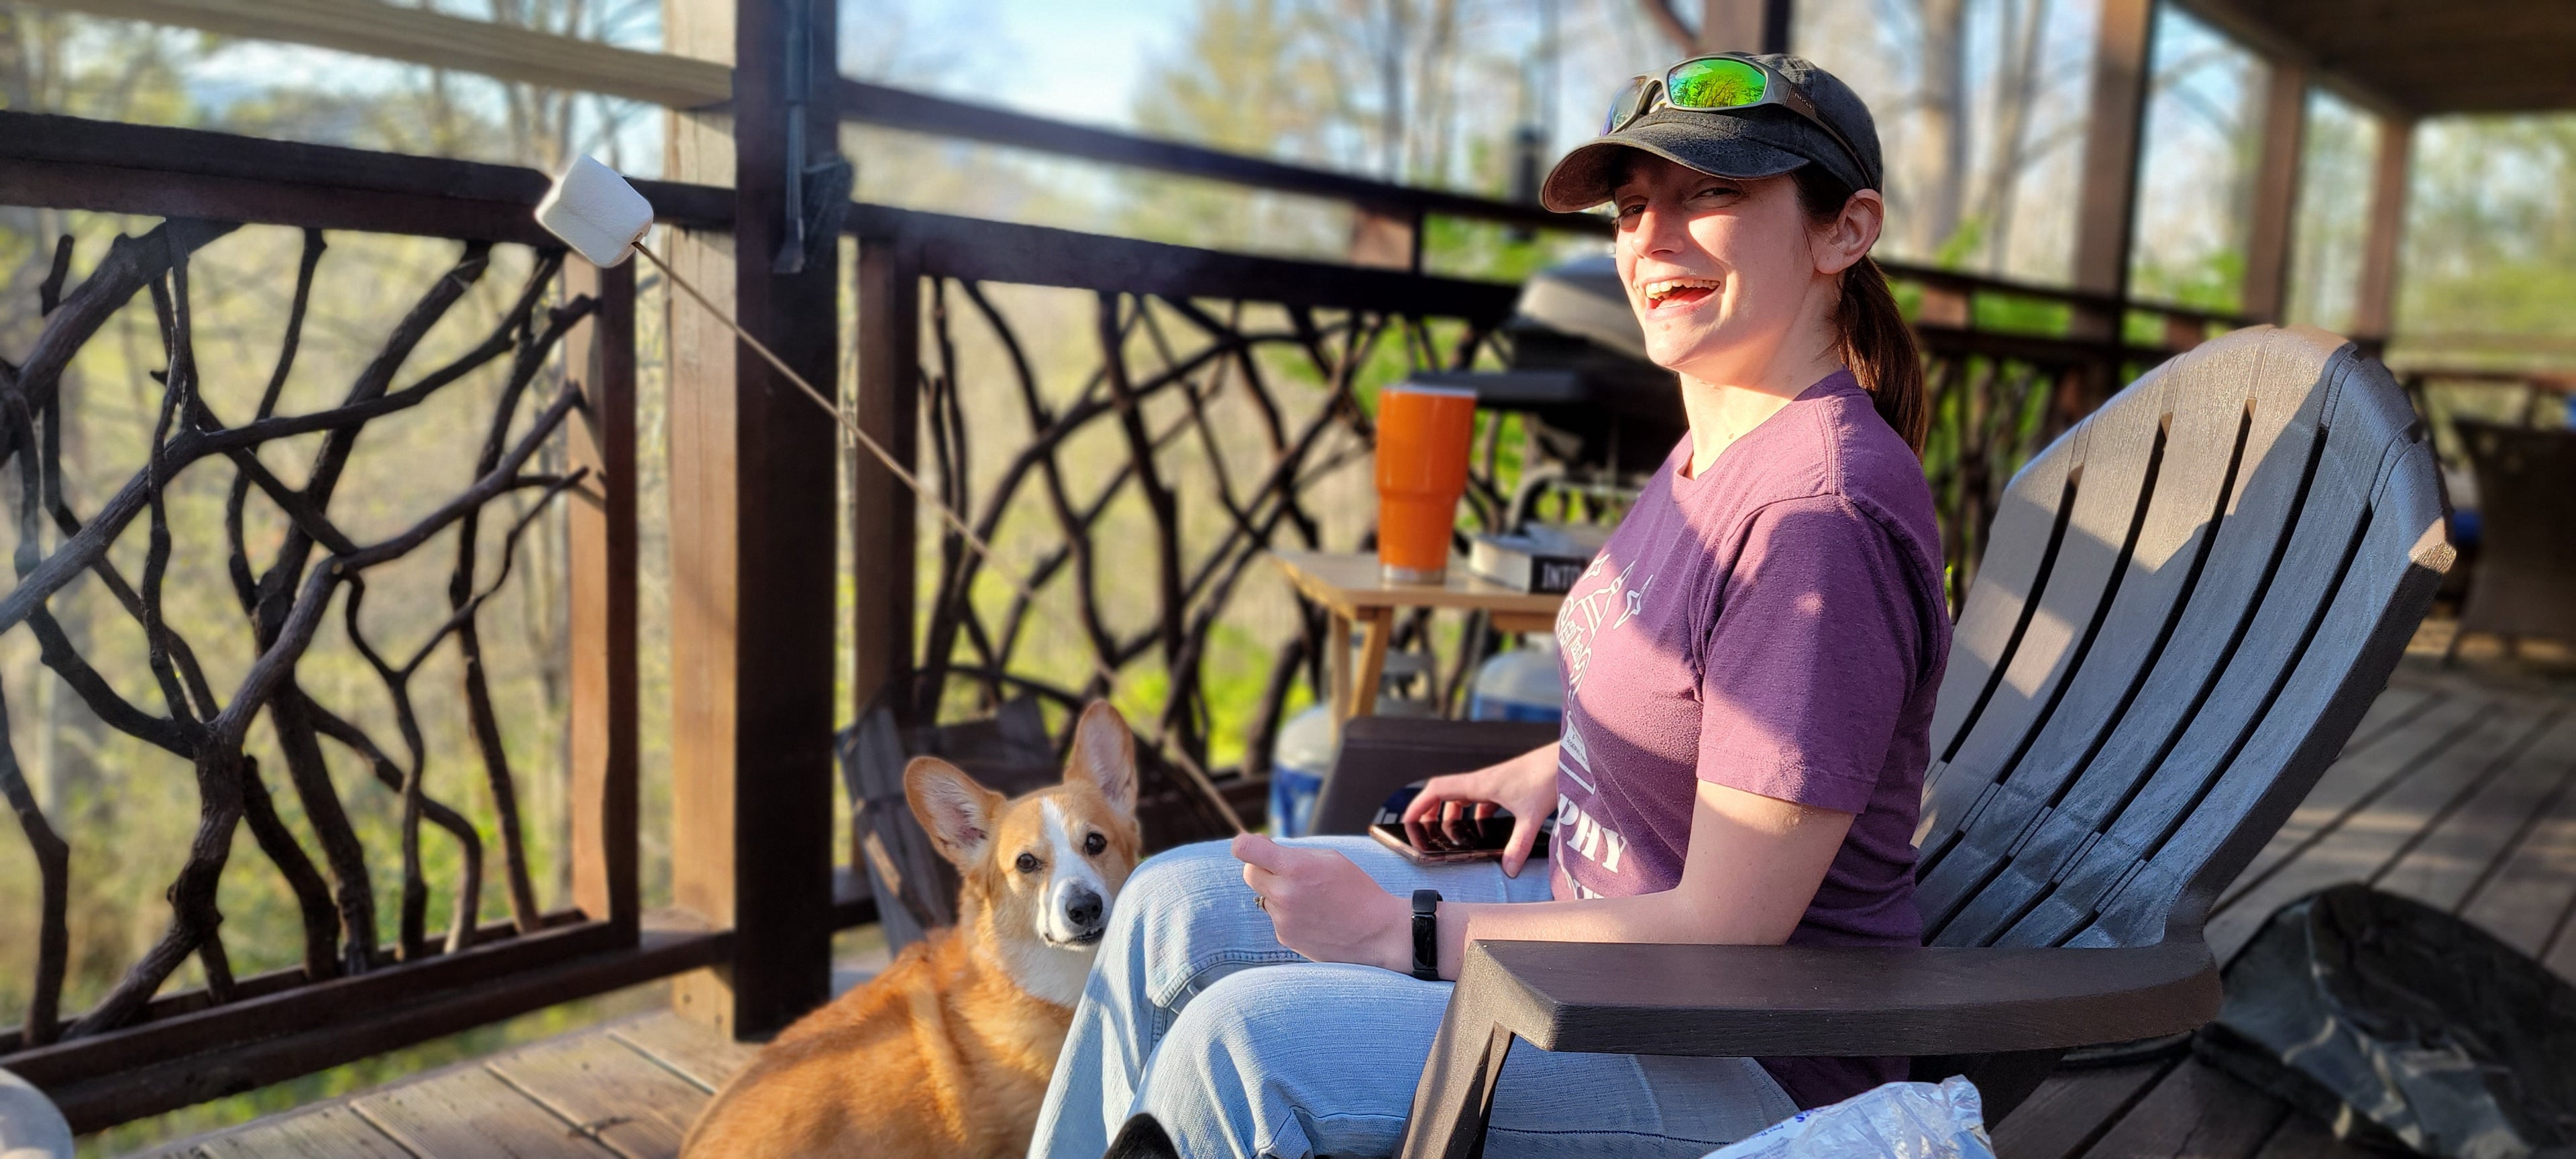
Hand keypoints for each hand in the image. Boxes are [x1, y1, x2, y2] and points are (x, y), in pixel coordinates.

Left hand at [1233, 833, 1410, 971]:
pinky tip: (1314, 917)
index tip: (1255, 847)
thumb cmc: (1356, 889)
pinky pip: (1277, 918)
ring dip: (1280, 894)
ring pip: (1265, 897)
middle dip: (1263, 868)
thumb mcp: (1329, 858)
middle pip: (1249, 873)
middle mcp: (1283, 894)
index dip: (1245, 844)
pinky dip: (1289, 914)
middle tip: (1287, 871)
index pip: (1245, 849)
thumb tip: (1262, 851)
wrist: (1376, 932)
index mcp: (1295, 867)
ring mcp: (1282, 919)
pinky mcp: (1285, 938)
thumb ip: (1293, 854)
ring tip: (1312, 900)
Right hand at [1400, 743, 1557, 876]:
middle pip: (1445, 793)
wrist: (1568, 758)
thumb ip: (1518, 845)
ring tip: (1452, 833)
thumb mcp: (1531, 816)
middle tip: (1426, 830)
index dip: (1419, 804)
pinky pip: (1482, 799)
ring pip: (1464, 796)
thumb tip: (1508, 870)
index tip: (1407, 819)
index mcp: (1480, 784)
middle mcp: (1483, 781)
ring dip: (1453, 812)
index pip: (1437, 790)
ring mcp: (1495, 782)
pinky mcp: (1507, 785)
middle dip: (1432, 811)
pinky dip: (1476, 812)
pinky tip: (1485, 826)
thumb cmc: (1547, 776)